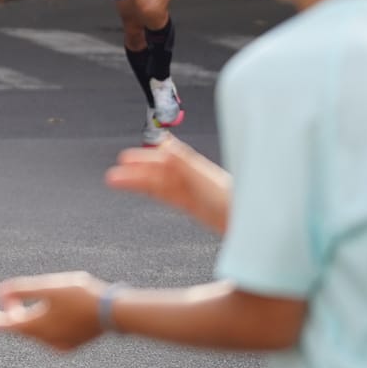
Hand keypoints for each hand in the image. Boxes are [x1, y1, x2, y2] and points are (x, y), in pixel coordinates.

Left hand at [0, 272, 106, 350]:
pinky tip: (57, 317)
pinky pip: (52, 338)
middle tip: (12, 303)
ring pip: (39, 334)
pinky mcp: (72, 345)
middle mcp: (46, 340)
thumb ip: (22, 289)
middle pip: (24, 329)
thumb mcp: (48, 287)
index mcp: (37, 326)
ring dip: (34, 321)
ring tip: (39, 306)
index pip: (10, 326)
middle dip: (18, 316)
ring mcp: (60, 345)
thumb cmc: (79, 295)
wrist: (112, 311)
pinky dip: (48, 328)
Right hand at [105, 134, 228, 232]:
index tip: (124, 158)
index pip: (162, 160)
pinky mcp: (195, 205)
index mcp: (193, 168)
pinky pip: (168, 196)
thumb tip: (164, 144)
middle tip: (113, 175)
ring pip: (159, 185)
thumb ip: (184, 163)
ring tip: (117, 183)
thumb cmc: (236, 202)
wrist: (253, 223)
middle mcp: (191, 177)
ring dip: (139, 183)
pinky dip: (155, 191)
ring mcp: (192, 191)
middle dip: (135, 172)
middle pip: (157, 173)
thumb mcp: (206, 181)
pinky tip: (148, 191)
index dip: (143, 159)